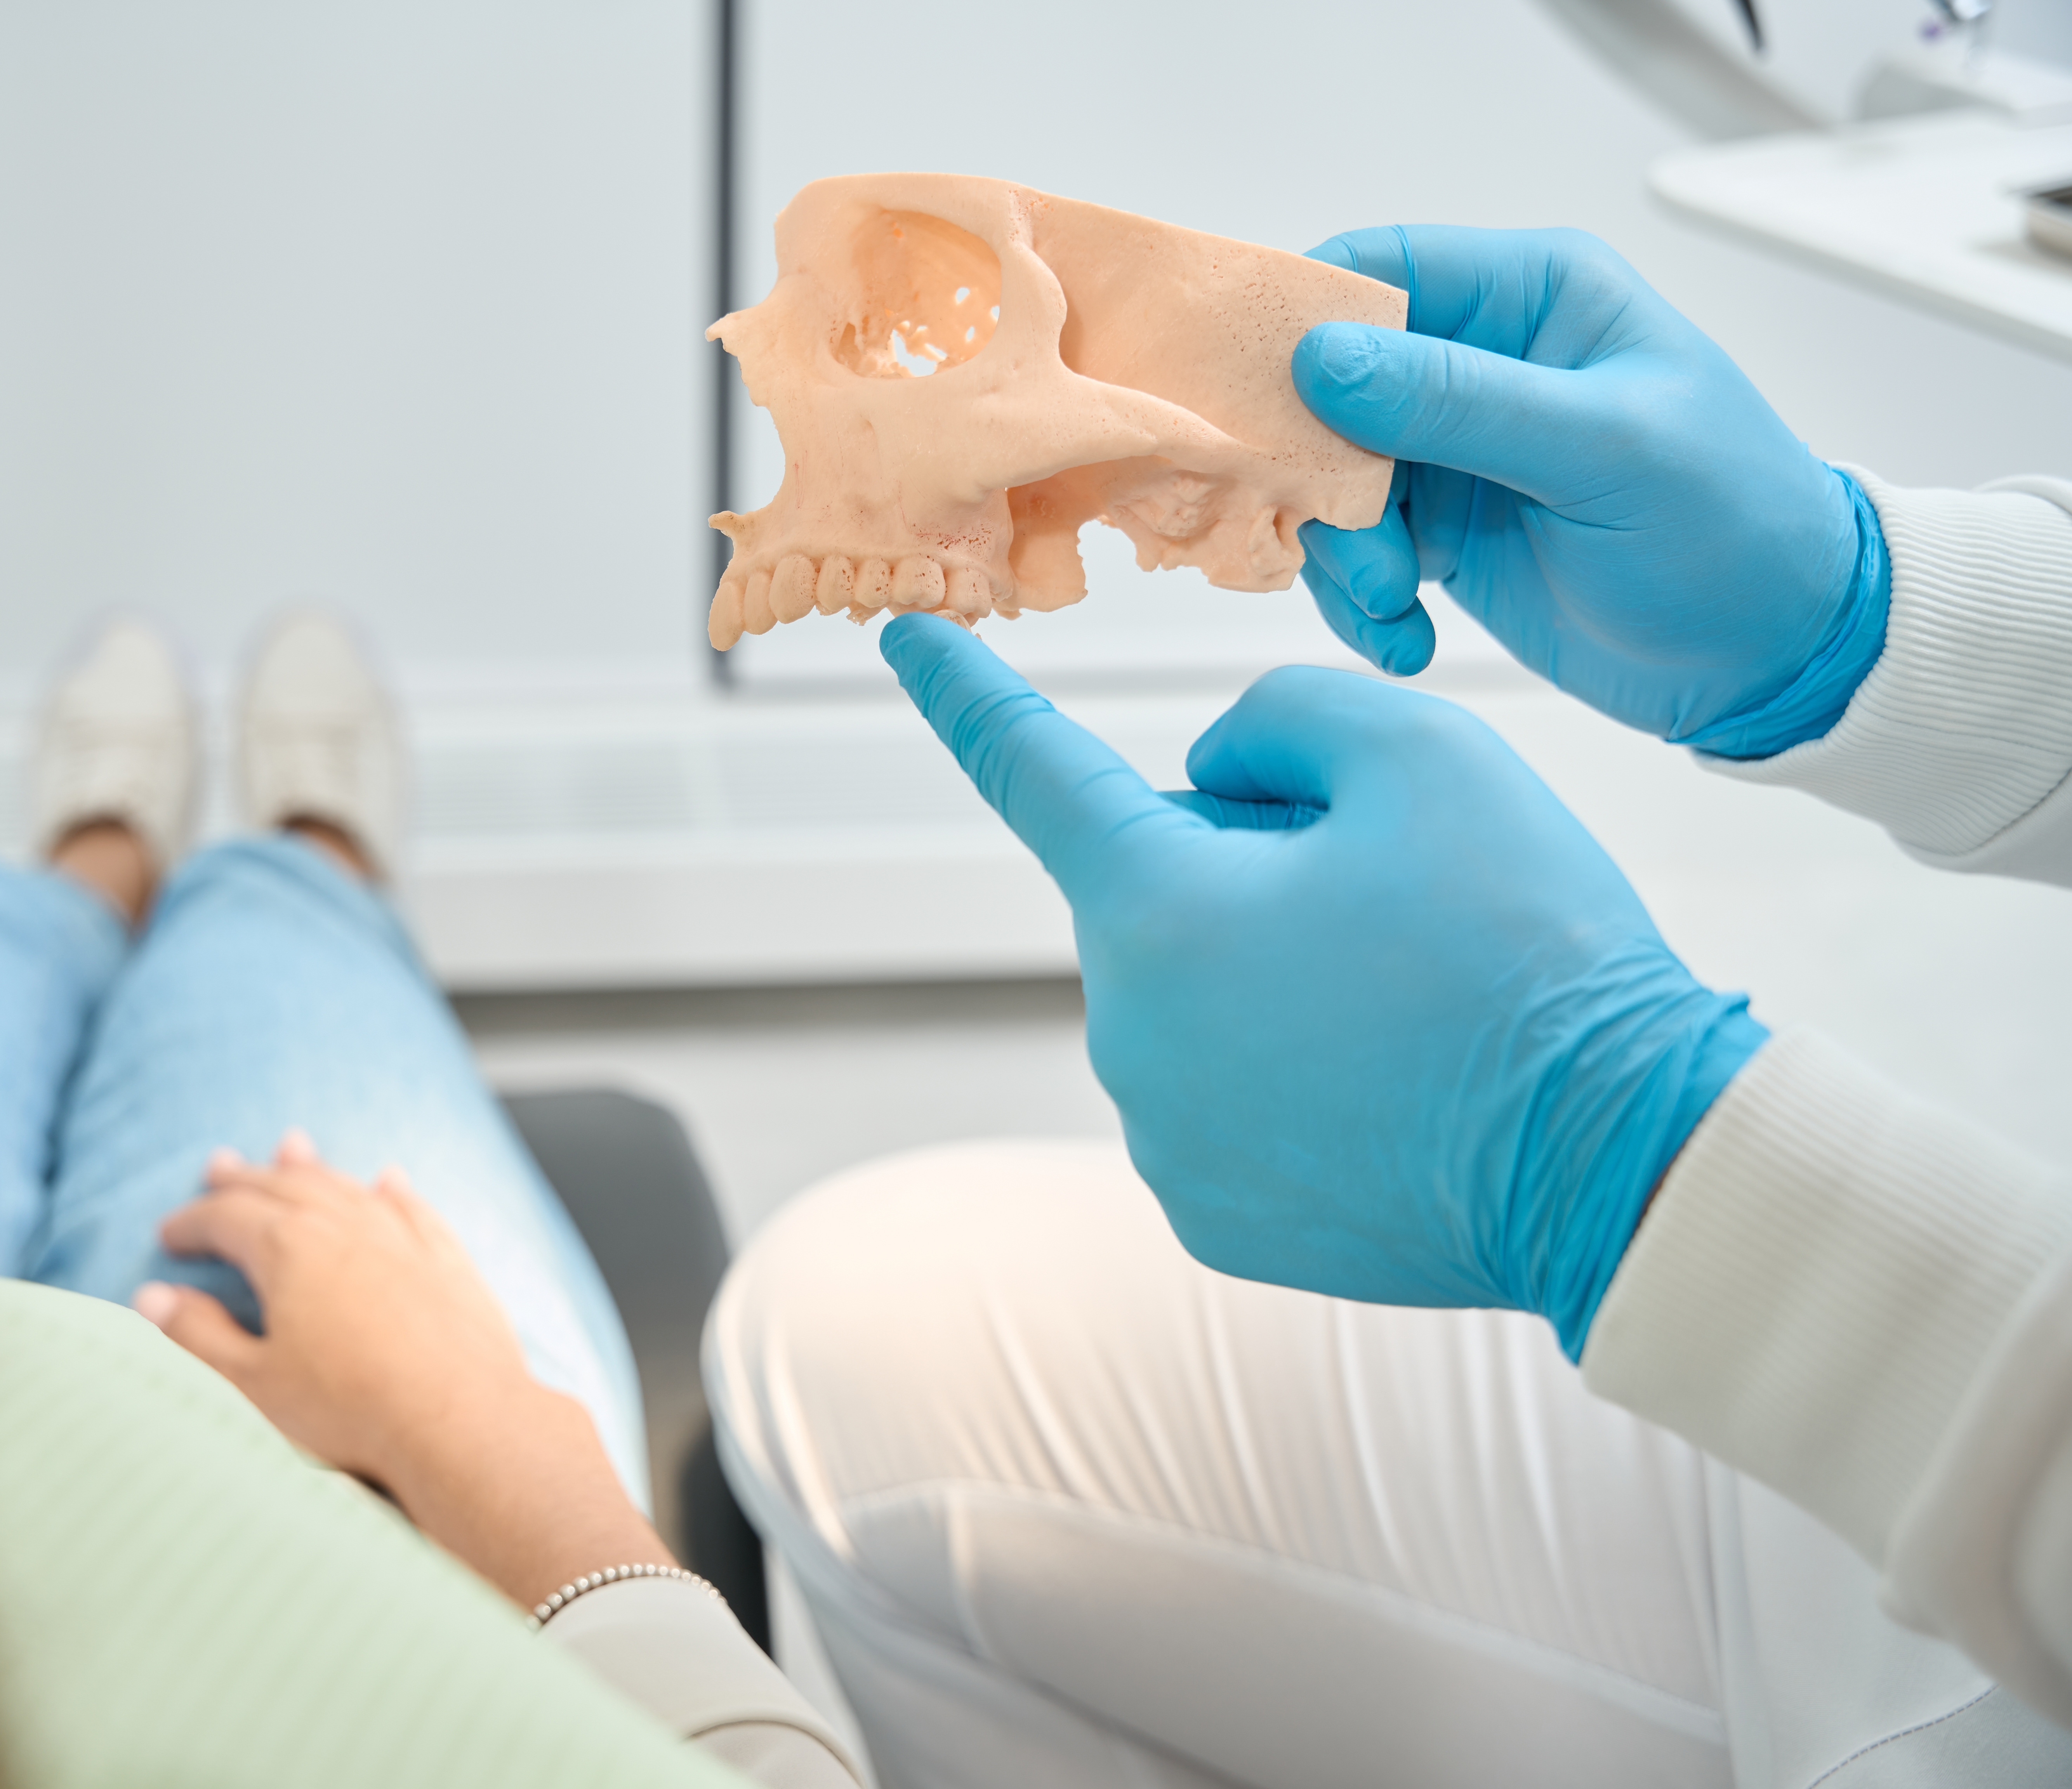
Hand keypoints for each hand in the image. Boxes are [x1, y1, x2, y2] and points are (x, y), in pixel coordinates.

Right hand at [135, 1132, 668, 1606]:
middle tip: (218, 1166)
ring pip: (345, 1185)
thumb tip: (152, 1297)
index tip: (170, 1233)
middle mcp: (345, 1225)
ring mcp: (402, 1236)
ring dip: (312, 1167)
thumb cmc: (351, 1410)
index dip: (192, 1222)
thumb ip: (198, 1335)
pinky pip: (414, 1208)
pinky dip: (393, 1190)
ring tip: (291, 1147)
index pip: (225, 1218)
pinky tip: (389, 1180)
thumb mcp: (252, 1383)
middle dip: (244, 1178)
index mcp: (288, 1247)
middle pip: (282, 1185)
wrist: (460, 1421)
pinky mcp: (448, 1259)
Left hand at [888, 614, 1766, 1355]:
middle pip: (1157, 890)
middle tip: (1392, 901)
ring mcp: (1164, 1142)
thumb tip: (1215, 777)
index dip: (965, 692)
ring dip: (1274, 971)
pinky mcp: (1213, 1217)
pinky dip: (1292, 1069)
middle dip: (1246, 865)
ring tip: (1411, 1003)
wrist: (1622, 1158)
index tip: (905, 637)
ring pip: (1194, 996)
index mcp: (1155, 913)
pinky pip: (1226, 1094)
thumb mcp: (1421, 752)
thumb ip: (1279, 718)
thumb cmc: (1527, 943)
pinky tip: (1393, 1085)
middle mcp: (1128, 1039)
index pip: (1029, 769)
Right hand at [1292, 226, 1885, 756]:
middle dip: (1316, 472)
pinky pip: (1349, 555)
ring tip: (1396, 606)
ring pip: (1324, 480)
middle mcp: (1477, 363)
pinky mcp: (1440, 534)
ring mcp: (1451, 452)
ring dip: (1340, 555)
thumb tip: (1322, 355)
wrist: (1772, 655)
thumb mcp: (1604, 451)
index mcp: (1528, 299)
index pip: (1371, 271)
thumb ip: (1459, 400)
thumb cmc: (1733, 528)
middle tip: (1346, 543)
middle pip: (1321, 387)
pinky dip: (1360, 605)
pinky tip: (1407, 637)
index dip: (1291, 324)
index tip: (1248, 401)